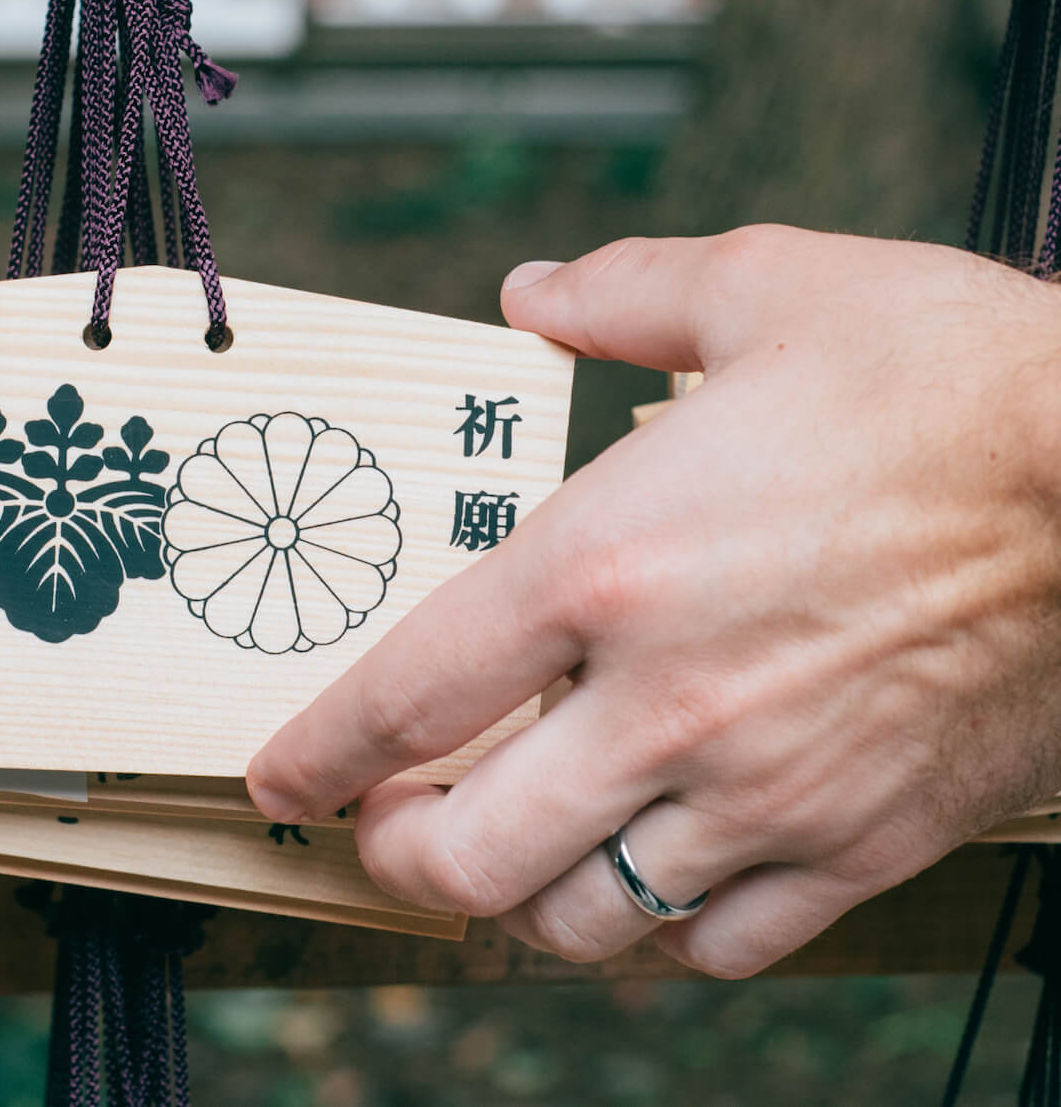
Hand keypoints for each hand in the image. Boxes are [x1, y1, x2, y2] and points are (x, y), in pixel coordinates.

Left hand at [248, 225, 1060, 976]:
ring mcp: (764, 789)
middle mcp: (663, 699)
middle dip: (397, 854)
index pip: (406, 696)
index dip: (317, 756)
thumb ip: (622, 296)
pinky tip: (653, 880)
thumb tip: (531, 292)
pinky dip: (663, 934)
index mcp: (606, 564)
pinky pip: (724, 947)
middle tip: (388, 826)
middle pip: (466, 853)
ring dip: (520, 900)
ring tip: (513, 854)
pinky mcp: (860, 840)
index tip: (283, 781)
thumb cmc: (951, 379)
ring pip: (584, 922)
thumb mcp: (769, 285)